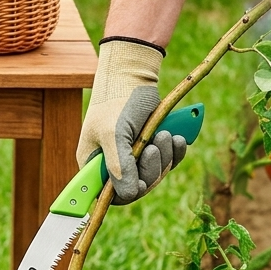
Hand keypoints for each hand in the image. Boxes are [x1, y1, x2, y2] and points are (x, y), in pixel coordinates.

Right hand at [76, 38, 187, 203]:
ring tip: (166, 135)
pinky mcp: (150, 146)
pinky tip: (177, 137)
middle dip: (151, 169)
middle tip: (154, 146)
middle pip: (137, 187)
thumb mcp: (114, 134)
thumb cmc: (118, 101)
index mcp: (93, 164)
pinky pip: (167, 162)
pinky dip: (174, 152)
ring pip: (154, 175)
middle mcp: (112, 164)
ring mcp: (132, 156)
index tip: (141, 181)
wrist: (134, 74)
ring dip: (165, 158)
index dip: (127, 192)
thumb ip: (119, 166)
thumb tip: (126, 195)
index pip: (109, 195)